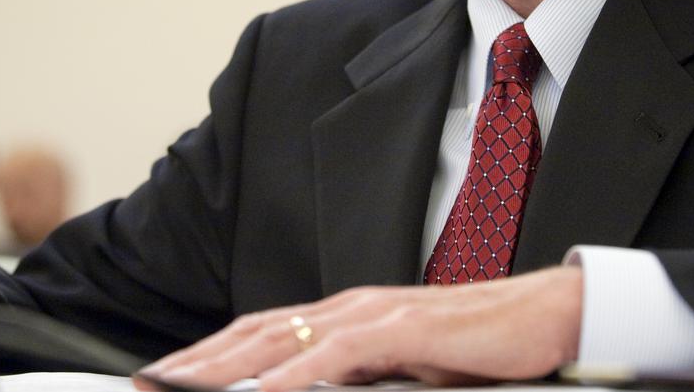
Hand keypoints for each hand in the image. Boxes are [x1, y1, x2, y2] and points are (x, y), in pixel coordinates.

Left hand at [135, 265, 582, 391]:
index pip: (261, 334)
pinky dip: (294, 377)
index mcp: (348, 317)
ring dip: (225, 368)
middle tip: (147, 387)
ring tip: (178, 389)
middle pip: (255, 334)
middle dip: (196, 363)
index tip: (165, 381)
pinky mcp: (405, 328)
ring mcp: (375, 314)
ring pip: (282, 340)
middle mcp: (351, 309)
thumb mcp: (406, 372)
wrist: (546, 318)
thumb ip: (359, 381)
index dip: (208, 357)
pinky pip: (338, 356)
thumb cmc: (480, 349)